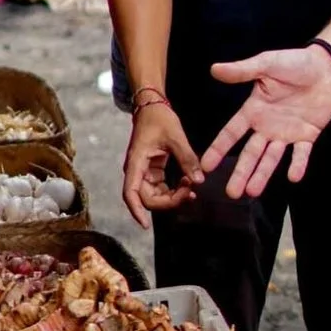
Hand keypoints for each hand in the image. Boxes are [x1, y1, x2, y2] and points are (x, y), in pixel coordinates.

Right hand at [120, 101, 201, 225]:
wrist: (152, 106)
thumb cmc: (159, 118)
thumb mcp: (175, 136)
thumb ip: (187, 159)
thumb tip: (199, 180)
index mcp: (136, 163)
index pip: (131, 193)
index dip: (136, 210)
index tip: (146, 225)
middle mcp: (137, 171)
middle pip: (146, 198)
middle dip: (168, 201)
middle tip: (190, 193)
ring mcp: (144, 172)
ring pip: (155, 195)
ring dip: (173, 197)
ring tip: (192, 187)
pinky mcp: (153, 170)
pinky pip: (162, 188)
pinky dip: (174, 190)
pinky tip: (189, 184)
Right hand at [198, 47, 330, 198]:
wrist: (326, 67)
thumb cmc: (295, 62)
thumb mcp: (266, 64)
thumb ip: (242, 71)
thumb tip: (214, 69)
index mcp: (254, 110)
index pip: (231, 133)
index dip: (218, 149)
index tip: (206, 167)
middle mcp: (267, 126)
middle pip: (250, 154)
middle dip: (241, 173)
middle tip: (232, 194)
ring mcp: (287, 133)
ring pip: (271, 158)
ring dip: (263, 175)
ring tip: (253, 192)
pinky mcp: (308, 135)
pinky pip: (301, 154)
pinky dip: (298, 165)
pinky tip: (292, 177)